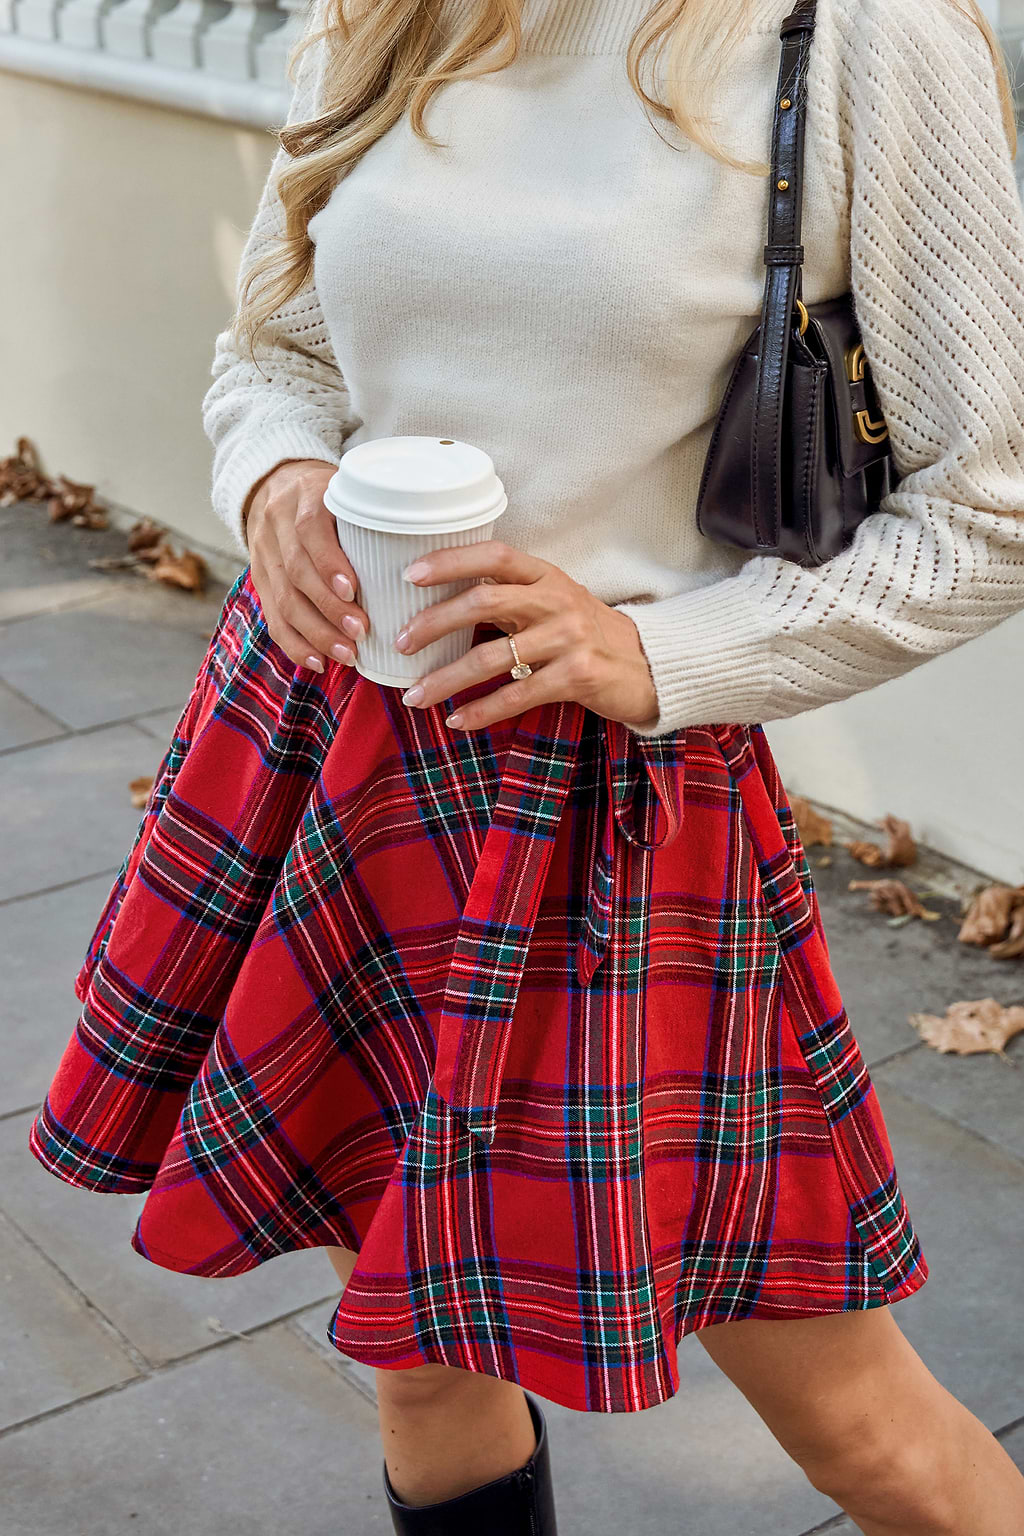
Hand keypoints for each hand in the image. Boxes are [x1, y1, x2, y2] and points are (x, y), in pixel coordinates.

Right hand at [243, 459, 369, 673]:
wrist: (274, 481)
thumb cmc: (330, 493)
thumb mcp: (349, 490)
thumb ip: (375, 516)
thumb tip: (427, 558)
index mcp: (304, 496)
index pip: (309, 530)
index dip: (329, 563)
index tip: (353, 591)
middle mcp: (277, 524)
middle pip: (296, 572)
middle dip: (329, 609)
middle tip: (361, 632)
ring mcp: (264, 554)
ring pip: (283, 600)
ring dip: (316, 633)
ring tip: (347, 654)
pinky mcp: (259, 578)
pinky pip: (272, 617)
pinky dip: (295, 644)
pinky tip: (318, 662)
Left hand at [394, 541, 659, 731]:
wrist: (647, 666)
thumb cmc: (585, 634)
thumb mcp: (552, 603)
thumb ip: (509, 598)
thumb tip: (440, 607)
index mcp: (546, 575)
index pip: (494, 555)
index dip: (451, 561)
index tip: (409, 575)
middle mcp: (557, 600)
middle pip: (484, 601)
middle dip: (434, 623)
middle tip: (400, 643)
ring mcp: (569, 638)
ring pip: (493, 656)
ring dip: (447, 678)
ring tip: (415, 695)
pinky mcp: (577, 676)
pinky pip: (517, 694)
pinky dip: (482, 710)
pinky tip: (456, 721)